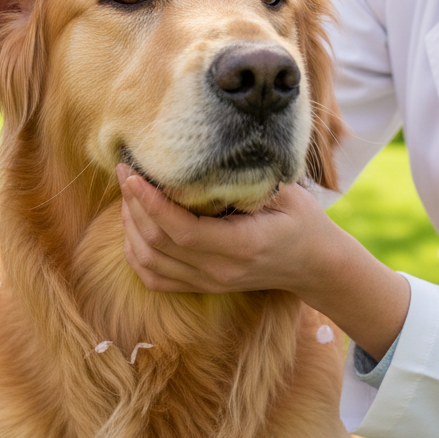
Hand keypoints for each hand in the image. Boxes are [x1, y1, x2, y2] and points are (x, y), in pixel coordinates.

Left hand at [116, 164, 328, 294]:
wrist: (314, 265)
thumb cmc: (302, 220)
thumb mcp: (285, 192)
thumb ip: (248, 178)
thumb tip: (208, 151)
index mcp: (242, 246)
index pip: (182, 231)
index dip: (151, 204)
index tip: (134, 174)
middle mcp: (220, 271)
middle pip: (158, 244)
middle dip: (133, 205)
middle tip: (125, 172)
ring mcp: (209, 283)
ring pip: (149, 262)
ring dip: (130, 227)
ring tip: (128, 193)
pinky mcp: (202, 286)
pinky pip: (154, 278)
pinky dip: (136, 252)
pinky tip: (133, 225)